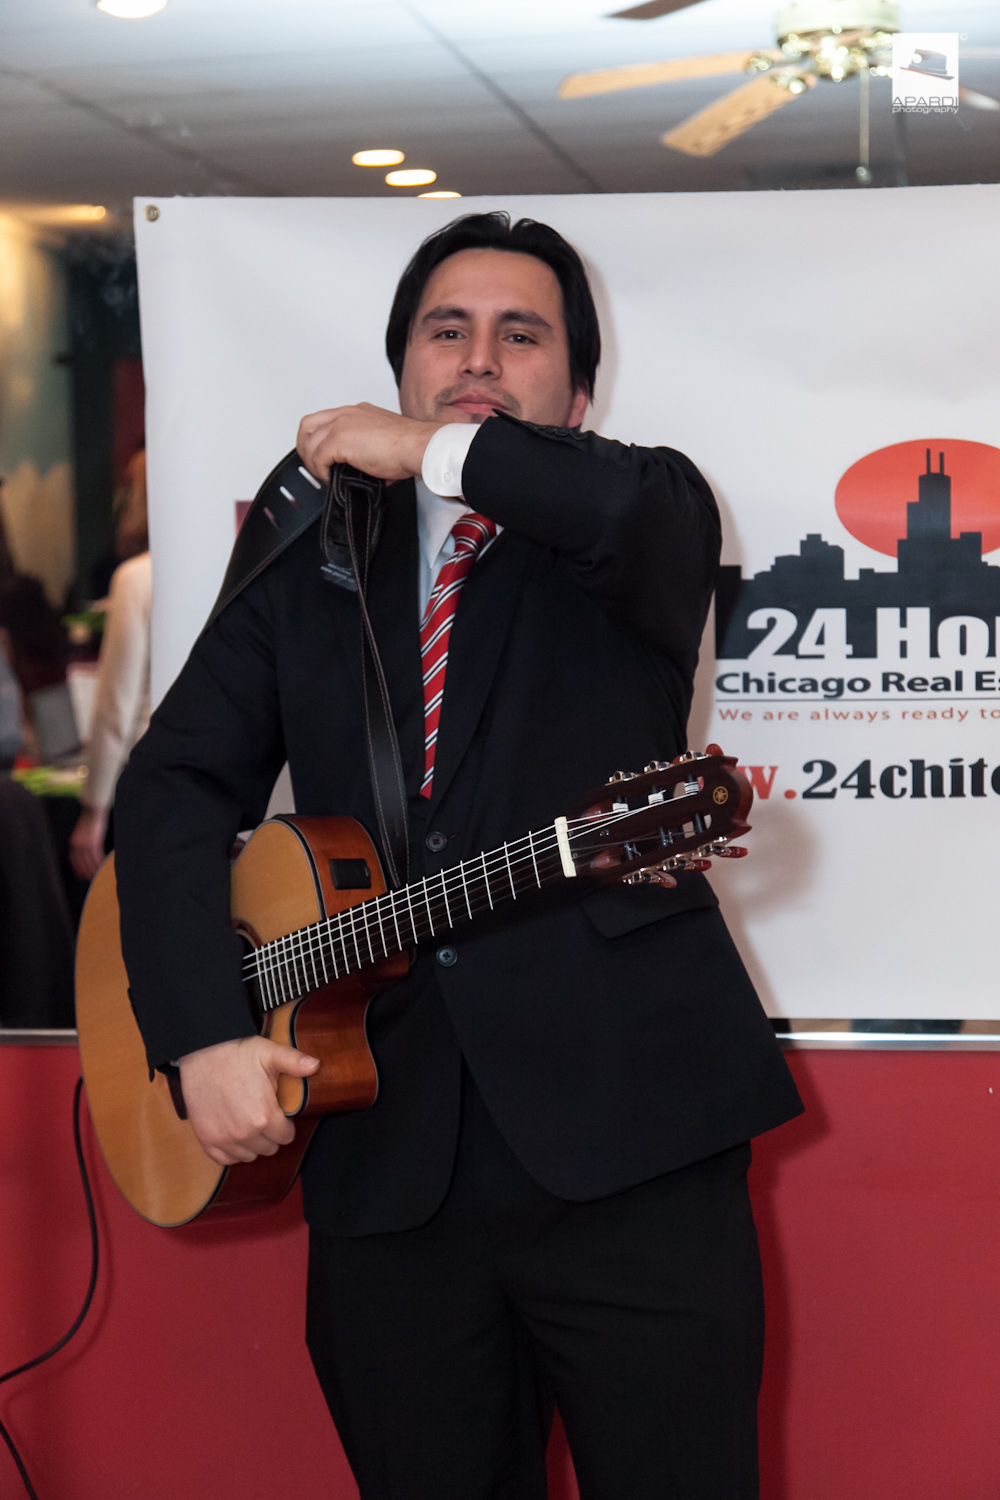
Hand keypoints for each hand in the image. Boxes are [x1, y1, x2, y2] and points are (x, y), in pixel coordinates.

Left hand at [70, 805, 108, 881]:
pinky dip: (100, 862)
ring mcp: (86, 843)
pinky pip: (97, 856)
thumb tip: (87, 849)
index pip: (74, 859)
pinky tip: (103, 866)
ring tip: (98, 876)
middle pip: (81, 862)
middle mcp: (78, 844)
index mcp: (74, 842)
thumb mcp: (83, 832)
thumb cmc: (90, 820)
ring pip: (89, 861)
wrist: (93, 810)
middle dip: (86, 872)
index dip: (78, 868)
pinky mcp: (94, 842)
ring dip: (94, 869)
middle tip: (91, 879)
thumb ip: (83, 841)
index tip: (81, 876)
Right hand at [178, 1036, 319, 1165]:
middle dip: (270, 1134)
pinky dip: (232, 1150)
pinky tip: (233, 1132)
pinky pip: (227, 1159)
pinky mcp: (207, 1140)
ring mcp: (224, 1139)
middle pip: (269, 1148)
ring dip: (252, 1143)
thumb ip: (295, 1062)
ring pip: (249, 1155)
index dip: (285, 1124)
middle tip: (263, 1114)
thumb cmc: (236, 1053)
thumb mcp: (269, 1053)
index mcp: (265, 1116)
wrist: (201, 1053)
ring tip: (249, 1121)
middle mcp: (245, 1133)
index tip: (279, 1112)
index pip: (287, 1137)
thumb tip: (317, 1065)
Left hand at [297, 403, 442, 483]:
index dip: (318, 440)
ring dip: (312, 463)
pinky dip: (320, 471)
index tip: (323, 458)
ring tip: (324, 476)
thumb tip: (361, 470)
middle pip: (308, 425)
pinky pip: (318, 457)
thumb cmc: (410, 447)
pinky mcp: (339, 439)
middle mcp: (347, 414)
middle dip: (306, 448)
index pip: (324, 420)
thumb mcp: (382, 443)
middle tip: (315, 467)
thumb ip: (366, 451)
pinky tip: (330, 479)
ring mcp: (341, 424)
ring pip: (309, 442)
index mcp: (357, 412)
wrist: (419, 446)